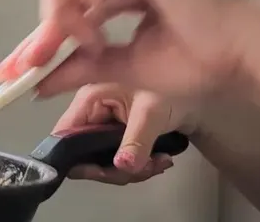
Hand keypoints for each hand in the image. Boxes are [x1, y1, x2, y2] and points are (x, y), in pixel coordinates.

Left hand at [0, 0, 257, 98]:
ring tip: (86, 46)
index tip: (15, 70)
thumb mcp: (127, 64)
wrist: (244, 55)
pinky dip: (83, 3)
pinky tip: (101, 28)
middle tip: (34, 64)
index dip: (43, 29)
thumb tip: (36, 82)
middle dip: (45, 24)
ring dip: (63, 17)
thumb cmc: (203, 59)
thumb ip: (84, 64)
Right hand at [55, 84, 198, 184]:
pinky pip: (115, 160)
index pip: (64, 134)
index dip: (77, 158)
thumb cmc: (171, 88)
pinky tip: (158, 161)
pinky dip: (136, 166)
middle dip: (114, 169)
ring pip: (101, 162)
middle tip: (143, 170)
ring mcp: (101, 126)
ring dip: (131, 170)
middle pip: (83, 155)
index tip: (105, 171)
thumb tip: (122, 166)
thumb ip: (136, 140)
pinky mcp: (113, 136)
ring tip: (158, 163)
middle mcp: (90, 112)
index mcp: (89, 98)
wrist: (194, 91)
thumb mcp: (152, 113)